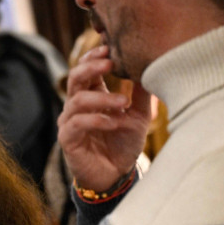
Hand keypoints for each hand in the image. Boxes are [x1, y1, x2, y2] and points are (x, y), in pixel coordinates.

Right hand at [58, 45, 151, 191]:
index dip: (94, 57)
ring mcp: (69, 121)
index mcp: (91, 95)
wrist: (116, 176)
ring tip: (124, 102)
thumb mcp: (139, 117)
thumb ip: (142, 95)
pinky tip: (114, 122)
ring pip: (77, 100)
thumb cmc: (123, 144)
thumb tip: (155, 66)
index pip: (86, 69)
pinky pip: (77, 123)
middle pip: (75, 77)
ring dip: (101, 98)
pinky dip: (96, 120)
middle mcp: (76, 106)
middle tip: (110, 63)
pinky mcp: (68, 139)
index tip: (110, 48)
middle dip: (91, 67)